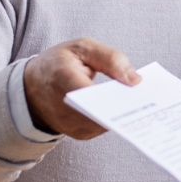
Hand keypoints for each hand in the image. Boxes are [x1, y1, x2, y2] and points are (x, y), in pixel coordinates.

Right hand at [23, 38, 139, 138]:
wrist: (32, 85)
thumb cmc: (60, 62)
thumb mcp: (83, 48)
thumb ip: (110, 58)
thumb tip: (135, 80)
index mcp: (60, 78)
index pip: (87, 91)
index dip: (113, 94)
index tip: (136, 91)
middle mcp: (62, 107)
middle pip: (99, 113)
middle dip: (124, 106)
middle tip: (148, 99)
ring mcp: (68, 124)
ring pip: (103, 124)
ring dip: (122, 114)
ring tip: (141, 102)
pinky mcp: (77, 133)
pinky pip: (101, 128)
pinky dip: (115, 119)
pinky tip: (128, 109)